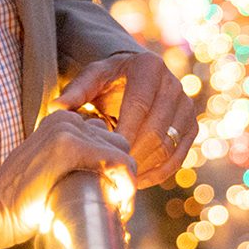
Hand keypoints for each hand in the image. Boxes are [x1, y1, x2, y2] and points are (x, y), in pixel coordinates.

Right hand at [0, 110, 135, 247]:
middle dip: (123, 175)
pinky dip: (127, 184)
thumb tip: (107, 181)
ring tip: (117, 209)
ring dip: (127, 182)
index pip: (107, 138)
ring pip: (123, 150)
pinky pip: (118, 161)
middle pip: (119, 142)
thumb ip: (74, 167)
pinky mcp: (68, 146)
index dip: (114, 170)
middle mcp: (65, 119)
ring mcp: (66, 129)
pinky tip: (120, 205)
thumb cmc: (20, 205)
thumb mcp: (51, 175)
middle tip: (116, 206)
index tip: (111, 198)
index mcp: (60, 122)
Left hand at [54, 51, 198, 188]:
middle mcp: (173, 84)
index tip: (103, 153)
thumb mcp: (92, 79)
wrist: (136, 80)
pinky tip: (137, 181)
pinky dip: (158, 174)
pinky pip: (178, 157)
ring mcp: (186, 106)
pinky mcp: (191, 126)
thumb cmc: (109, 81)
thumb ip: (76, 91)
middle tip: (110, 172)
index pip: (139, 105)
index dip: (122, 133)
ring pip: (168, 146)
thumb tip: (57, 108)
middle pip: (156, 129)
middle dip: (132, 155)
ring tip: (120, 179)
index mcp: (149, 67)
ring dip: (144, 167)